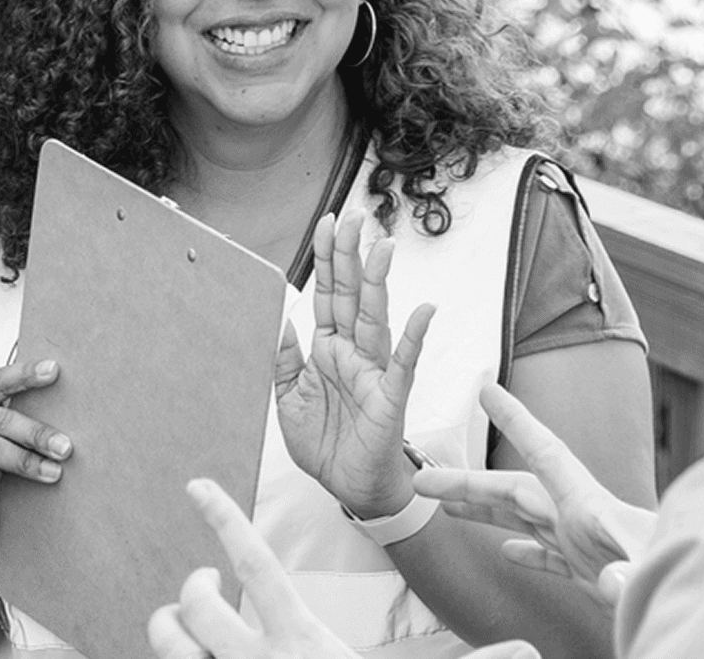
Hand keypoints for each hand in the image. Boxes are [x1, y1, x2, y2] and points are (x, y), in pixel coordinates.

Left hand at [146, 479, 541, 658]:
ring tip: (183, 624)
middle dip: (192, 586)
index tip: (197, 486)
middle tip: (203, 582)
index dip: (223, 518)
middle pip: (193, 603)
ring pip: (166, 641)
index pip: (253, 562)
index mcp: (299, 643)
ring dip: (167, 628)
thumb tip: (531, 652)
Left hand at [275, 213, 434, 519]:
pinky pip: (403, 363)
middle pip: (350, 295)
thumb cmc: (325, 444)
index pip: (326, 295)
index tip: (327, 222)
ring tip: (383, 247)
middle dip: (350, 256)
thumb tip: (280, 323)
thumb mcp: (288, 400)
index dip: (326, 259)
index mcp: (327, 351)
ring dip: (378, 283)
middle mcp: (353, 353)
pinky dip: (413, 337)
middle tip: (353, 216)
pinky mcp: (390, 397)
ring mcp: (374, 372)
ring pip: (376, 318)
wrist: (349, 487)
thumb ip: (284, 362)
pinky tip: (423, 310)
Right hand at [413, 384, 654, 604]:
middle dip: (467, 482)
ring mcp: (590, 548)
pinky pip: (551, 558)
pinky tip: (507, 550)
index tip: (487, 388)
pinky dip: (525, 551)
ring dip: (487, 510)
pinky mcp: (596, 575)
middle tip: (420, 480)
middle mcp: (586, 522)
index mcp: (593, 511)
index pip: (546, 454)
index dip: (515, 421)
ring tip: (446, 506)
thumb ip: (632, 570)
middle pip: (516, 492)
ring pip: (526, 521)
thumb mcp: (655, 574)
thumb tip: (610, 575)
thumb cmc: (685, 582)